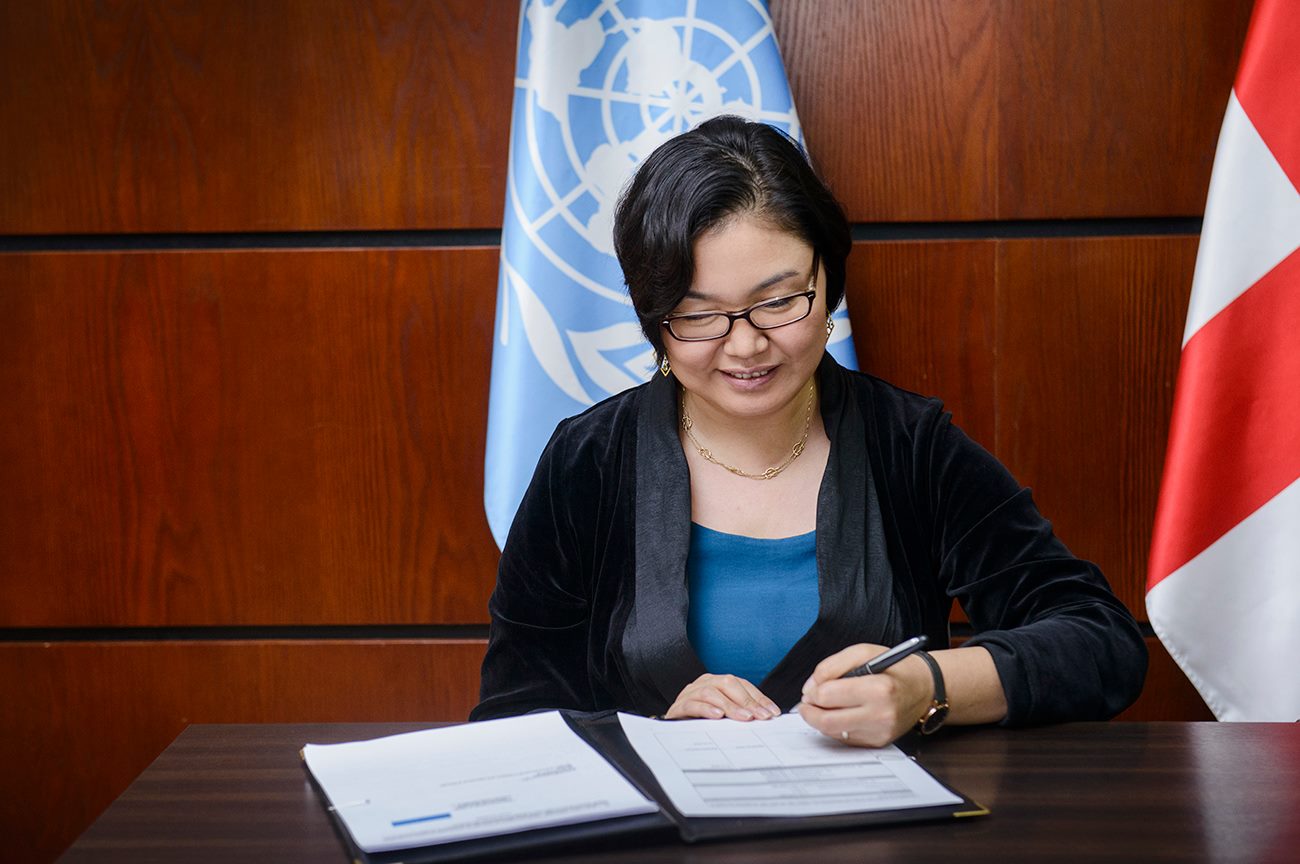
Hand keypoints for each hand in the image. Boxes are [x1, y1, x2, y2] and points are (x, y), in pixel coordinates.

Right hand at [664, 673, 781, 720]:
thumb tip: (767, 718)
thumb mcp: (725, 716)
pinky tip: (717, 716)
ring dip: (730, 705)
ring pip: (711, 692)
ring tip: (744, 717)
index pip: (742, 685)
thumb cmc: (701, 722)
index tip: (772, 713)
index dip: (759, 698)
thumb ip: (741, 713)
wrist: (672, 731)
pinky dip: (706, 709)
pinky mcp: (678, 707)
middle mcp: (704, 683)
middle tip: (761, 716)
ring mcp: (690, 693)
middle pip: (727, 683)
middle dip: (747, 700)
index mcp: (717, 682)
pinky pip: (692, 704)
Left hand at [798, 643, 932, 746]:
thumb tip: (811, 685)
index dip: (813, 691)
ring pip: (833, 732)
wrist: (924, 689)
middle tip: (807, 702)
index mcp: (879, 689)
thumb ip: (832, 665)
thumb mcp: (864, 653)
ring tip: (823, 705)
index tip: (812, 687)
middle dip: (809, 711)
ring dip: (820, 719)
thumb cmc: (895, 668)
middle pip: (827, 721)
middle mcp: (881, 714)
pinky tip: (840, 713)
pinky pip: (845, 738)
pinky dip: (835, 727)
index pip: (829, 696)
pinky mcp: (878, 742)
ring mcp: (880, 732)